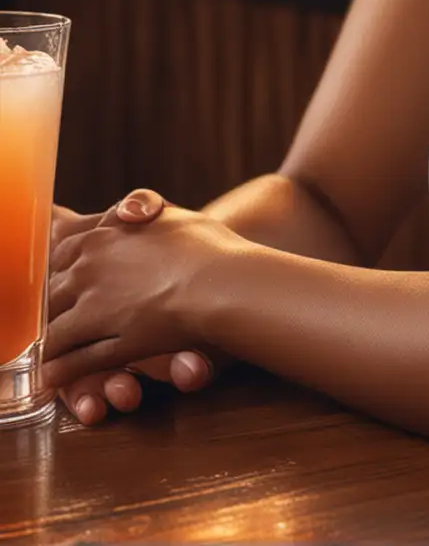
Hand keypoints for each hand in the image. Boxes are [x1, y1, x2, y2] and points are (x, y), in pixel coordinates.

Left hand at [43, 190, 247, 398]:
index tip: (62, 274)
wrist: (224, 282)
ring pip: (55, 330)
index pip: (60, 250)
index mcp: (101, 235)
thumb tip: (125, 211)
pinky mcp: (111, 346)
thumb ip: (141, 209)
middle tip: (52, 315)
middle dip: (49, 306)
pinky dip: (61, 371)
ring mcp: (97, 310)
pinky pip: (74, 363)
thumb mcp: (169, 214)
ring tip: (47, 350)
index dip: (59, 265)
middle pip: (50, 292)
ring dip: (50, 341)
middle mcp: (90, 270)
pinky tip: (55, 375)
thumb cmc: (205, 246)